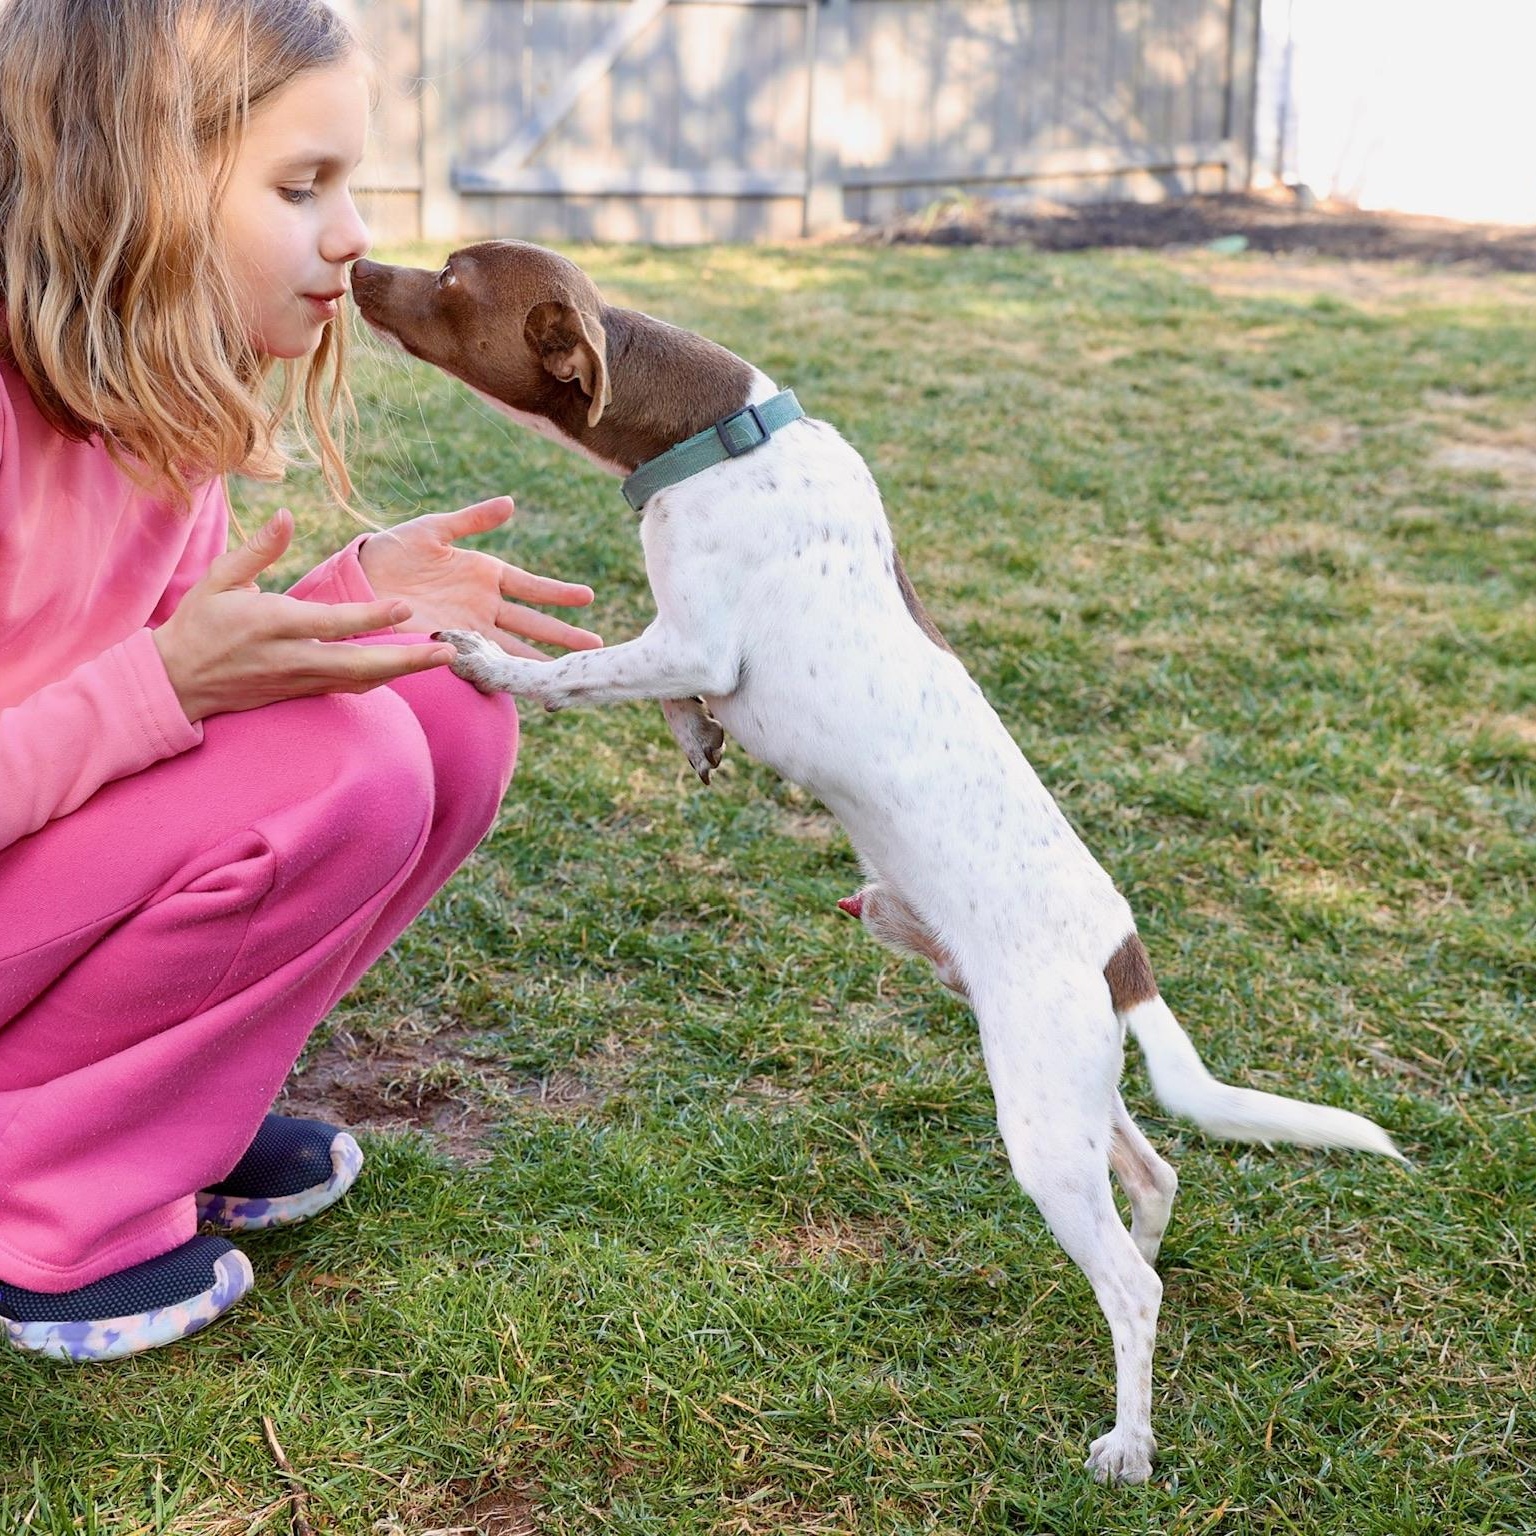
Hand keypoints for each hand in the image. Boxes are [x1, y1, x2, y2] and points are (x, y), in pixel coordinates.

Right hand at [153, 510, 456, 722]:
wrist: (174, 683)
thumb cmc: (198, 624)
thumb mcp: (218, 580)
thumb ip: (257, 550)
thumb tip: (285, 514)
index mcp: (271, 624)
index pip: (331, 623)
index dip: (371, 618)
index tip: (406, 608)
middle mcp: (290, 657)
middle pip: (358, 665)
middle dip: (406, 660)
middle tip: (448, 652)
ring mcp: (298, 680)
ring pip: (359, 681)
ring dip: (402, 672)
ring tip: (442, 660)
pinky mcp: (300, 693)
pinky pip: (347, 689)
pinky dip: (379, 680)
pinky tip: (407, 670)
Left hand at [356, 496, 602, 658]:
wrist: (359, 581)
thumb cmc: (394, 550)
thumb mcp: (434, 530)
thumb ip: (472, 519)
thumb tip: (510, 503)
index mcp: (485, 575)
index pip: (532, 587)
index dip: (559, 594)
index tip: (588, 598)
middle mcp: (483, 606)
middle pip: (532, 624)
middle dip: (563, 636)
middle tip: (595, 646)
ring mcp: (468, 630)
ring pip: (513, 649)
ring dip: (540, 662)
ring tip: (567, 674)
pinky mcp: (448, 648)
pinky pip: (481, 663)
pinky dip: (501, 674)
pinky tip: (522, 686)